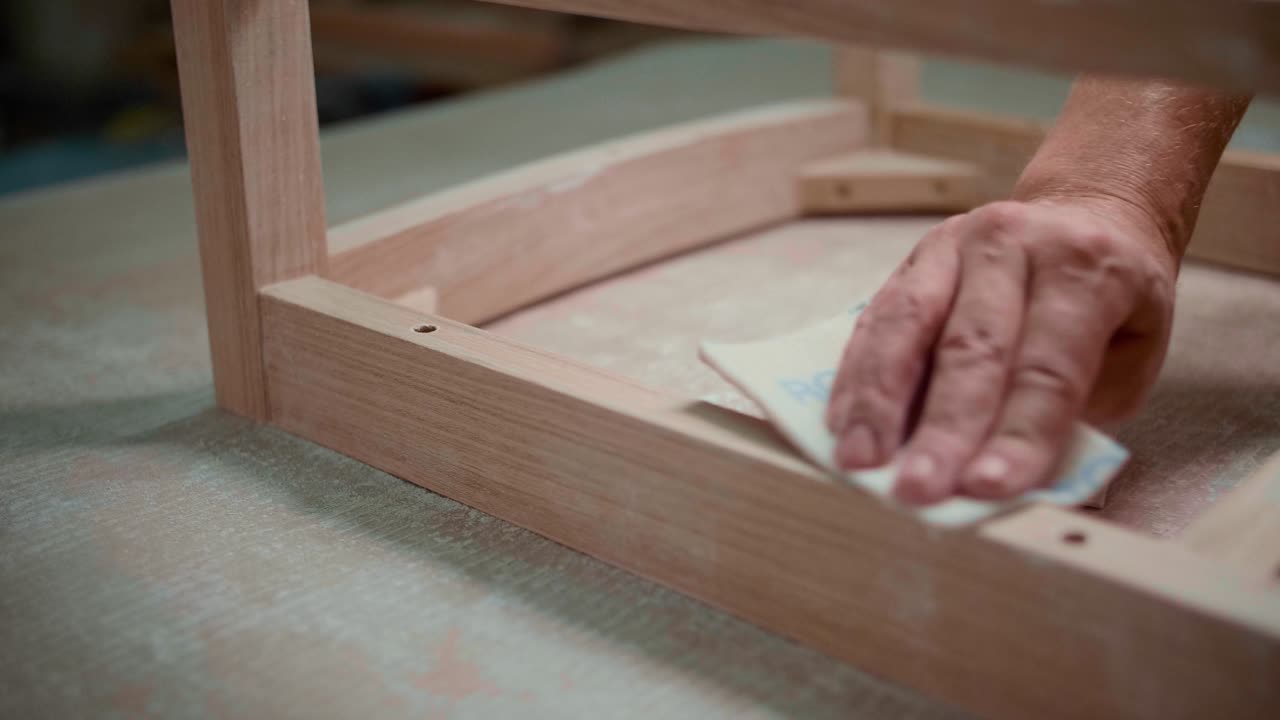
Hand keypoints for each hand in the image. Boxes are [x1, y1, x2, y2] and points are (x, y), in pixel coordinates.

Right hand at [824, 198, 1177, 504]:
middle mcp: (1014, 245)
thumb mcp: (1127, 361)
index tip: (987, 488)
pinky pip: (874, 321)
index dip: (1018, 432)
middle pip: (971, 347)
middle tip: (917, 489)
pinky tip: (841, 424)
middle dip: (942, 427)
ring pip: (907, 326)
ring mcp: (953, 246)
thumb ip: (1074, 417)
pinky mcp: (910, 261)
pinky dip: (856, 379)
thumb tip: (1013, 485)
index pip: (1048, 367)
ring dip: (878, 403)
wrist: (1083, 215)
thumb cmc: (1107, 309)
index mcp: (1086, 271)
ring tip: (858, 461)